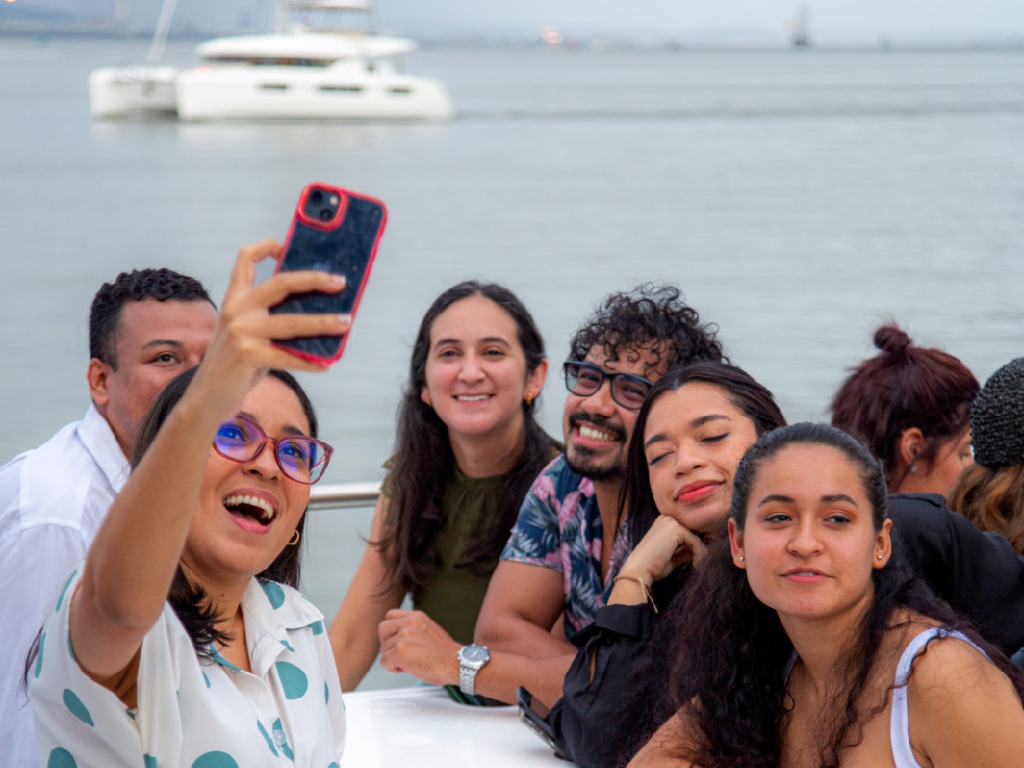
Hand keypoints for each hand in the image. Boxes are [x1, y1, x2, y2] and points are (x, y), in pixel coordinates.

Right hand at [187, 239, 348, 421]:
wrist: (206, 399)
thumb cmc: (234, 366)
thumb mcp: (246, 334)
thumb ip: (270, 320)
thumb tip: (316, 313)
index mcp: (234, 299)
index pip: (245, 260)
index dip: (266, 246)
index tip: (287, 245)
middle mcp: (236, 310)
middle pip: (280, 283)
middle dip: (314, 280)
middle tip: (339, 282)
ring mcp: (241, 332)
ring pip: (292, 322)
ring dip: (323, 322)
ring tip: (345, 323)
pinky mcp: (247, 355)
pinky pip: (289, 356)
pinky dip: (311, 361)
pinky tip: (326, 364)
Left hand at [377, 609, 462, 685]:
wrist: (459, 664)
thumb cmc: (446, 654)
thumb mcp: (429, 630)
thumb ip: (413, 629)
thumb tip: (398, 636)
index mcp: (417, 616)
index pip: (390, 616)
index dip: (392, 631)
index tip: (400, 641)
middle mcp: (409, 622)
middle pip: (382, 629)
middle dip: (387, 643)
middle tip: (401, 653)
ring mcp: (404, 636)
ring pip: (383, 648)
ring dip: (393, 658)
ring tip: (410, 662)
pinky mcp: (400, 651)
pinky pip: (384, 662)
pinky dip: (393, 668)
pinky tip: (408, 668)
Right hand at [621, 515, 706, 582]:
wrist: (640, 569)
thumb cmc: (652, 566)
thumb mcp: (671, 557)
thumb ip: (683, 551)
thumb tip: (699, 551)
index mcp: (663, 523)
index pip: (686, 531)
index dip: (695, 544)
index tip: (697, 559)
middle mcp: (666, 519)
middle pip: (692, 532)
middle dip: (698, 547)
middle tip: (698, 562)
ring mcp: (671, 522)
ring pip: (695, 536)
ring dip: (700, 552)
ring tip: (696, 564)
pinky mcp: (675, 529)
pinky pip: (695, 541)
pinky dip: (699, 553)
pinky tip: (695, 563)